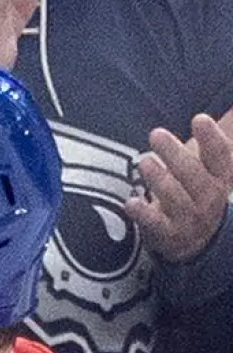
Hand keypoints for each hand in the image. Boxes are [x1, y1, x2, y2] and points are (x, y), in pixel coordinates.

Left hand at [125, 113, 232, 262]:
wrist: (196, 241)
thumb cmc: (195, 193)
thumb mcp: (208, 170)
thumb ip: (208, 146)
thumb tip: (221, 111)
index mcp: (220, 178)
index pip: (220, 157)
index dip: (211, 138)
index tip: (199, 118)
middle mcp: (208, 199)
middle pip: (193, 175)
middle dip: (175, 154)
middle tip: (156, 134)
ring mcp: (189, 219)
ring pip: (175, 198)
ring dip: (160, 179)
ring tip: (145, 162)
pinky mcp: (168, 235)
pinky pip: (155, 224)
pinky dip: (143, 214)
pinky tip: (131, 202)